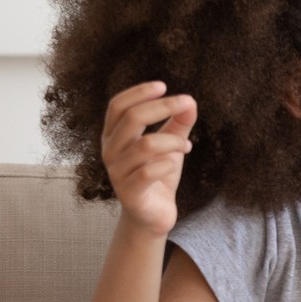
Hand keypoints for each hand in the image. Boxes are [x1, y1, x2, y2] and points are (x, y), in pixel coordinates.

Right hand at [101, 82, 196, 237]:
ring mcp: (117, 173)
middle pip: (131, 119)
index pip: (118, 106)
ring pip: (145, 145)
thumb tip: (190, 101)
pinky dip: (168, 163)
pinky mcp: (129, 193)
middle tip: (187, 103)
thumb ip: (178, 123)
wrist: (152, 215)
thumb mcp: (169, 144)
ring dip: (172, 140)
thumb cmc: (158, 174)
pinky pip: (148, 172)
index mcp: (114, 135)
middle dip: (162, 107)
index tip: (163, 86)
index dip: (138, 92)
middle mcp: (110, 151)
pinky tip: (175, 163)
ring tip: (186, 145)